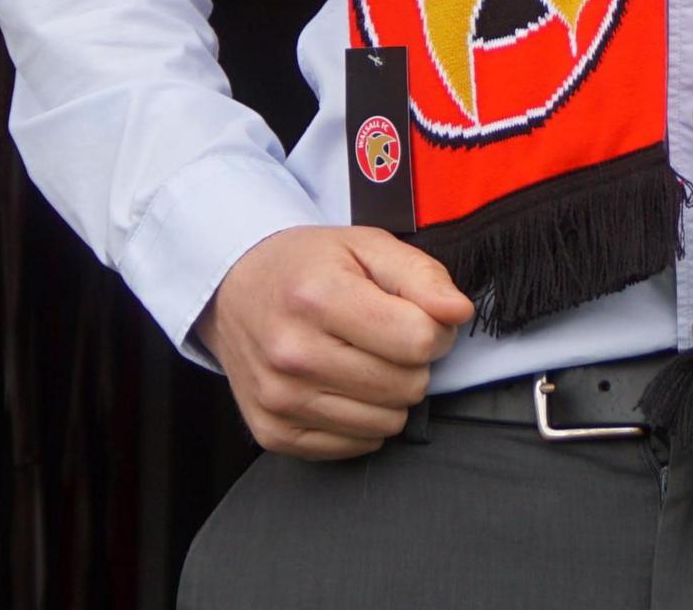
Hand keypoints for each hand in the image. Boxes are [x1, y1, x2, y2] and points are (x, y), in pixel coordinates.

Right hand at [194, 225, 472, 457]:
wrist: (234, 289)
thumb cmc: (307, 266)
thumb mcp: (366, 246)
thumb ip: (421, 275)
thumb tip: (459, 312)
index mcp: (318, 297)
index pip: (419, 340)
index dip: (434, 327)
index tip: (415, 315)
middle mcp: (293, 353)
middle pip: (406, 386)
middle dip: (412, 362)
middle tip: (386, 337)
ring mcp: (279, 398)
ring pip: (386, 424)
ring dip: (388, 394)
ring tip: (362, 359)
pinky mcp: (272, 432)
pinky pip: (355, 447)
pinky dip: (361, 421)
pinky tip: (342, 385)